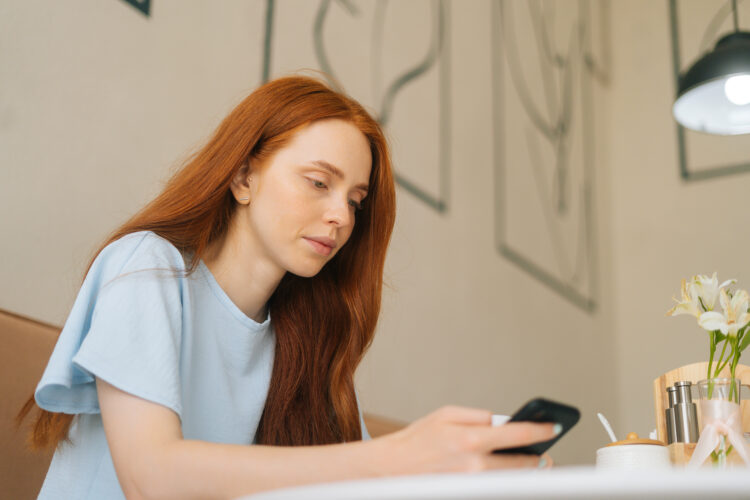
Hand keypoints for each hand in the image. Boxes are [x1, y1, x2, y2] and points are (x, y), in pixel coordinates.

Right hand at [377, 405, 556, 474]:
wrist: (392, 468)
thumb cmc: (417, 439)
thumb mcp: (446, 414)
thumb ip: (478, 415)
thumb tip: (502, 421)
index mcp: (471, 438)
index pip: (519, 434)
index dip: (542, 430)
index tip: (554, 427)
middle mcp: (475, 464)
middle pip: (522, 463)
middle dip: (538, 456)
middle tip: (545, 451)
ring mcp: (472, 483)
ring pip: (512, 478)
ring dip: (524, 471)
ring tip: (533, 462)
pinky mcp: (466, 493)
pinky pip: (495, 486)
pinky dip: (503, 480)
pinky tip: (507, 473)